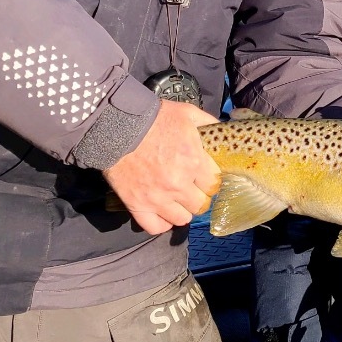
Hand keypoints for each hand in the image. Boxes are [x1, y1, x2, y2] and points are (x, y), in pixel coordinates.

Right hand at [103, 100, 220, 234]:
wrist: (119, 126)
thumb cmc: (155, 118)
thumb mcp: (188, 113)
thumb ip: (208, 123)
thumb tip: (222, 130)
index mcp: (194, 161)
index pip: (214, 184)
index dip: (211, 180)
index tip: (205, 176)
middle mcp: (179, 184)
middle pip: (201, 204)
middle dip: (200, 196)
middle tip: (193, 188)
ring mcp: (157, 198)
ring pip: (182, 219)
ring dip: (183, 210)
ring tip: (178, 201)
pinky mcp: (137, 206)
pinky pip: (155, 227)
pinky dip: (161, 223)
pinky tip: (163, 213)